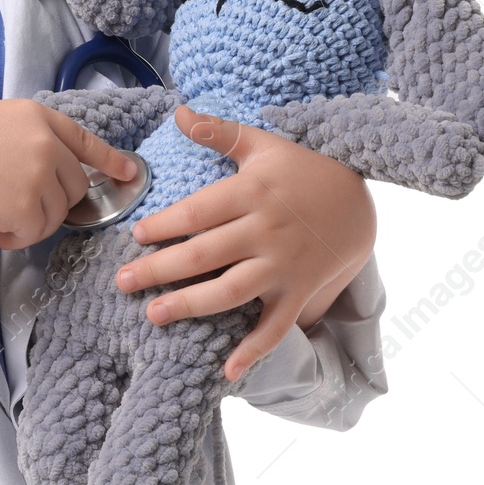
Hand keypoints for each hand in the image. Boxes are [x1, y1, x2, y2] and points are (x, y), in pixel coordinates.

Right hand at [0, 98, 138, 250]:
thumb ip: (31, 140)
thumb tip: (61, 171)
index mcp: (35, 115)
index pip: (86, 139)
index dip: (111, 159)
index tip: (130, 173)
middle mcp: (44, 140)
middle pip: (76, 183)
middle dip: (55, 202)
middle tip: (21, 207)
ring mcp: (38, 172)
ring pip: (59, 212)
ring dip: (33, 222)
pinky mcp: (28, 205)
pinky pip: (38, 232)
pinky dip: (19, 237)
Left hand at [114, 103, 376, 380]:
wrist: (360, 200)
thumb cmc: (303, 168)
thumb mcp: (263, 144)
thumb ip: (219, 131)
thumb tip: (178, 112)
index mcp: (251, 193)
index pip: (198, 211)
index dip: (164, 224)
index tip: (135, 236)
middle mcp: (265, 231)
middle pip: (204, 254)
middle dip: (159, 269)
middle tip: (123, 282)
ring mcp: (283, 265)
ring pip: (231, 291)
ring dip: (190, 306)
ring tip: (153, 314)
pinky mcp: (299, 292)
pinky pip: (276, 327)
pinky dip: (254, 351)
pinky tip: (226, 372)